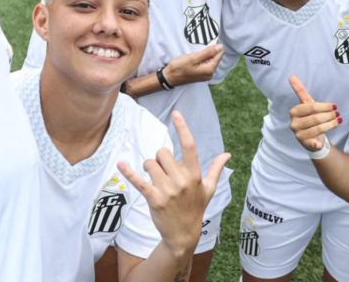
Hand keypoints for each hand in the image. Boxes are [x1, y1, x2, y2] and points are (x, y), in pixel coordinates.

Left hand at [118, 111, 230, 252]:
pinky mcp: (154, 199)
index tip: (176, 113)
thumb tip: (228, 154)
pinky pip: (139, 181)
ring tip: (155, 179)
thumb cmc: (196, 208)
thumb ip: (216, 169)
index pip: (189, 146)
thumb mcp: (209, 189)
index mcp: (195, 174)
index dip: (182, 128)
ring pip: (150, 164)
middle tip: (163, 171)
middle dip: (160, 158)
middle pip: (162, 152)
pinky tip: (121, 164)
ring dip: (149, 168)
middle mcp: (182, 180)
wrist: (184, 235)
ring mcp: (168, 190)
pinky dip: (129, 172)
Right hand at [163, 44, 223, 86]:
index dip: (214, 46)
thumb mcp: (193, 58)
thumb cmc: (179, 67)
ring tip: (195, 52)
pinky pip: (206, 64)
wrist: (169, 77)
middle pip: (215, 58)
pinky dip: (202, 59)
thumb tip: (221, 46)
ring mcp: (206, 75)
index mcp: (210, 69)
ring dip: (205, 55)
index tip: (206, 43)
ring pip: (210, 61)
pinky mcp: (201, 75)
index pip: (219, 54)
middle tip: (198, 48)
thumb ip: (208, 52)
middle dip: (209, 51)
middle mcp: (210, 74)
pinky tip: (195, 57)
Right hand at [288, 76, 340, 152]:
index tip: (335, 106)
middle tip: (338, 113)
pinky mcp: (304, 144)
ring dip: (331, 124)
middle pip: (316, 118)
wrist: (311, 135)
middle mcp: (293, 123)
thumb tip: (291, 76)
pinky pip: (311, 144)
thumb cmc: (310, 117)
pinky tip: (319, 144)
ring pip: (318, 129)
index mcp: (294, 111)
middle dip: (329, 115)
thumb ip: (300, 91)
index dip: (324, 106)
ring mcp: (298, 134)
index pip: (311, 107)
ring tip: (338, 120)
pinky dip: (315, 144)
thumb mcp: (307, 104)